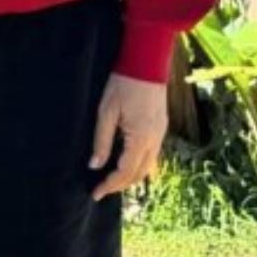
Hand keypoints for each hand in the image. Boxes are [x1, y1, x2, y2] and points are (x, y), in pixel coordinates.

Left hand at [89, 72, 166, 201]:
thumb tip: (95, 165)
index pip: (124, 172)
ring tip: (112, 182)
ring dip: (131, 177)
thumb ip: (102, 141)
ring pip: (148, 167)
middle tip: (101, 190)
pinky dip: (140, 166)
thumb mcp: (106, 112)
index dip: (109, 185)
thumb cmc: (123, 84)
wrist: (146, 62)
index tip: (95, 193)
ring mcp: (161, 134)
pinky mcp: (162, 127)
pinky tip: (128, 165)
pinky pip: (152, 155)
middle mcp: (155, 140)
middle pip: (139, 174)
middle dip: (120, 186)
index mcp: (140, 138)